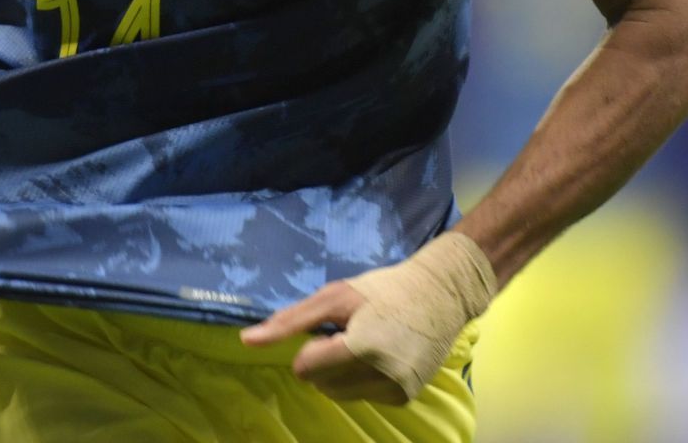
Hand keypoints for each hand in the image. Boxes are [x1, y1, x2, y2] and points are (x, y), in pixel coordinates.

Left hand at [240, 278, 409, 403]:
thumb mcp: (334, 296)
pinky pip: (364, 396)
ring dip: (341, 373)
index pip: (305, 369)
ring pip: (340, 394)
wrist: (441, 296)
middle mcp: (379, 376)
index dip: (312, 347)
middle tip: (349, 333)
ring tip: (364, 343)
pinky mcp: (404, 398)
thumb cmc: (383, 290)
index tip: (332, 329)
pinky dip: (362, 380)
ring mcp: (394, 390)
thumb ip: (290, 322)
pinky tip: (381, 355)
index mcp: (360, 349)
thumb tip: (246, 340)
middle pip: (320, 384)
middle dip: (324, 361)